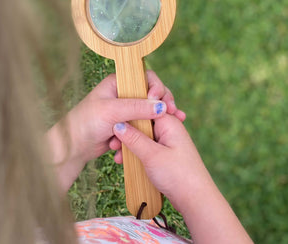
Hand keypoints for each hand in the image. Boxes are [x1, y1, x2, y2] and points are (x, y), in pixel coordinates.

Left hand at [46, 70, 184, 190]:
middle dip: (164, 103)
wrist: (74, 146)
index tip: (160, 101)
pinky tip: (161, 133)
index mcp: (119, 83)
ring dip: (161, 117)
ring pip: (150, 110)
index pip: (145, 78)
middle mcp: (124, 94)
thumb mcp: (111, 111)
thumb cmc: (86, 123)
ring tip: (177, 121)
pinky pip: (145, 123)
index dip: (157, 87)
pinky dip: (153, 128)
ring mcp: (127, 110)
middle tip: (175, 112)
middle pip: (152, 94)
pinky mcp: (128, 124)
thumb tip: (162, 107)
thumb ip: (137, 108)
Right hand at [113, 115, 252, 243]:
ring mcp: (166, 141)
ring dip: (130, 145)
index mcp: (168, 122)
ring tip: (117, 156)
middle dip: (127, 132)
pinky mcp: (164, 153)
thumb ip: (134, 138)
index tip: (114, 123)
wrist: (195, 199)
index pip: (145, 108)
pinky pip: (146, 147)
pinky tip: (125, 161)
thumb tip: (118, 124)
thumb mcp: (152, 155)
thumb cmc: (177, 174)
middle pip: (142, 123)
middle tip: (113, 144)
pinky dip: (136, 152)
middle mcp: (168, 129)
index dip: (129, 113)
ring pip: (142, 137)